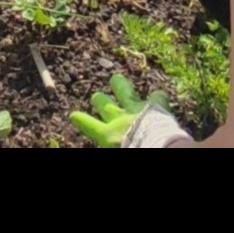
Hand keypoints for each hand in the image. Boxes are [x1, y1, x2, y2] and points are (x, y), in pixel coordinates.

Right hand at [70, 75, 186, 148]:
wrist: (155, 147)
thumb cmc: (133, 151)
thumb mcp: (112, 147)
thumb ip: (109, 142)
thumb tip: (108, 141)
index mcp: (108, 135)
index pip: (88, 125)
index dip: (80, 119)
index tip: (74, 116)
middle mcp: (119, 119)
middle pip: (103, 103)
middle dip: (99, 99)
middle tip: (98, 97)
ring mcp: (136, 109)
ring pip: (123, 90)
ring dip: (120, 85)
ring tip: (116, 80)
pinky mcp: (154, 106)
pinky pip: (157, 97)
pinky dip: (158, 98)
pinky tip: (159, 97)